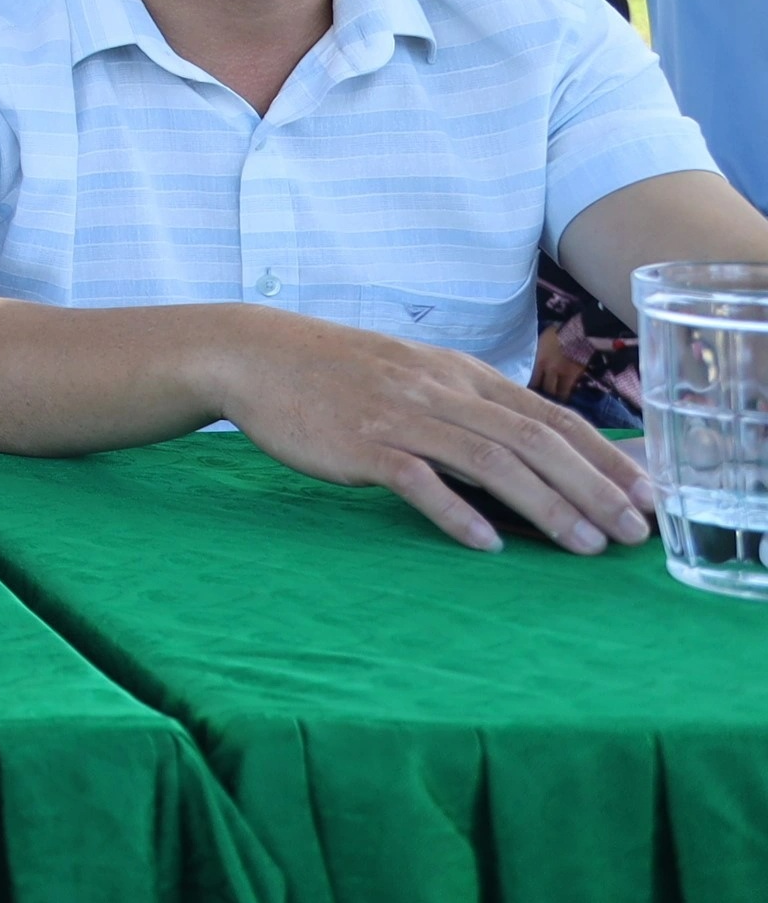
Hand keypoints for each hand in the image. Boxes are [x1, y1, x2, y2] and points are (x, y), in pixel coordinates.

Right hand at [215, 307, 655, 552]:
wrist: (255, 355)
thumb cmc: (337, 373)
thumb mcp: (415, 375)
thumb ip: (467, 407)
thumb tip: (526, 454)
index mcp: (461, 375)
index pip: (551, 416)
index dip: (605, 458)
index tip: (646, 496)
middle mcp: (442, 391)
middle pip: (535, 440)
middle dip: (594, 489)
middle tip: (632, 534)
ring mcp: (400, 416)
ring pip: (491, 460)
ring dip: (546, 506)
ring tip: (583, 547)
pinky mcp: (359, 443)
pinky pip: (418, 479)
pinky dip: (458, 513)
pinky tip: (488, 544)